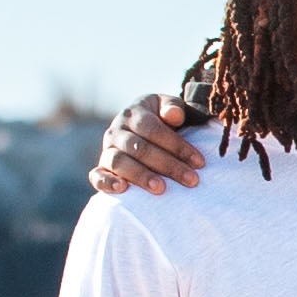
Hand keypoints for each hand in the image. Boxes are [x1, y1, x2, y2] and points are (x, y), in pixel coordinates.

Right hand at [88, 95, 204, 197]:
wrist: (140, 129)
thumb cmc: (161, 120)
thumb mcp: (168, 107)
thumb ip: (173, 107)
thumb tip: (174, 115)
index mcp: (133, 114)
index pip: (153, 129)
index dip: (177, 145)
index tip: (199, 162)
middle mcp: (116, 131)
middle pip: (140, 148)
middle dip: (168, 165)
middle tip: (191, 180)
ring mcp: (106, 150)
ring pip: (119, 162)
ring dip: (141, 176)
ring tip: (161, 188)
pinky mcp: (101, 168)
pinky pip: (97, 176)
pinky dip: (107, 183)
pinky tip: (123, 189)